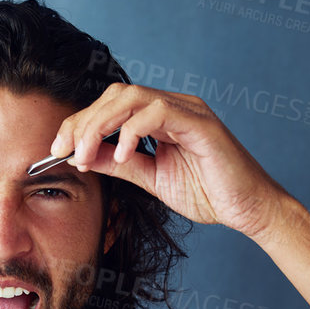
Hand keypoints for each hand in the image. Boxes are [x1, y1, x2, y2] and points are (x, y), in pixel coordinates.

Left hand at [48, 84, 281, 239]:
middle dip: (82, 121)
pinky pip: (158, 113)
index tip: (58, 148)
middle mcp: (172, 104)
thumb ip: (119, 163)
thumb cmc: (208, 194)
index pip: (109, 105)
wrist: (251, 212)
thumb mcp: (150, 178)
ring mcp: (188, 109)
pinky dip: (132, 131)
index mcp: (159, 115)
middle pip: (113, 96)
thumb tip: (80, 156)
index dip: (80, 123)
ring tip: (86, 153)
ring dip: (100, 124)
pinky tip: (122, 154)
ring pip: (130, 97)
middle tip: (63, 149)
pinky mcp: (202, 123)